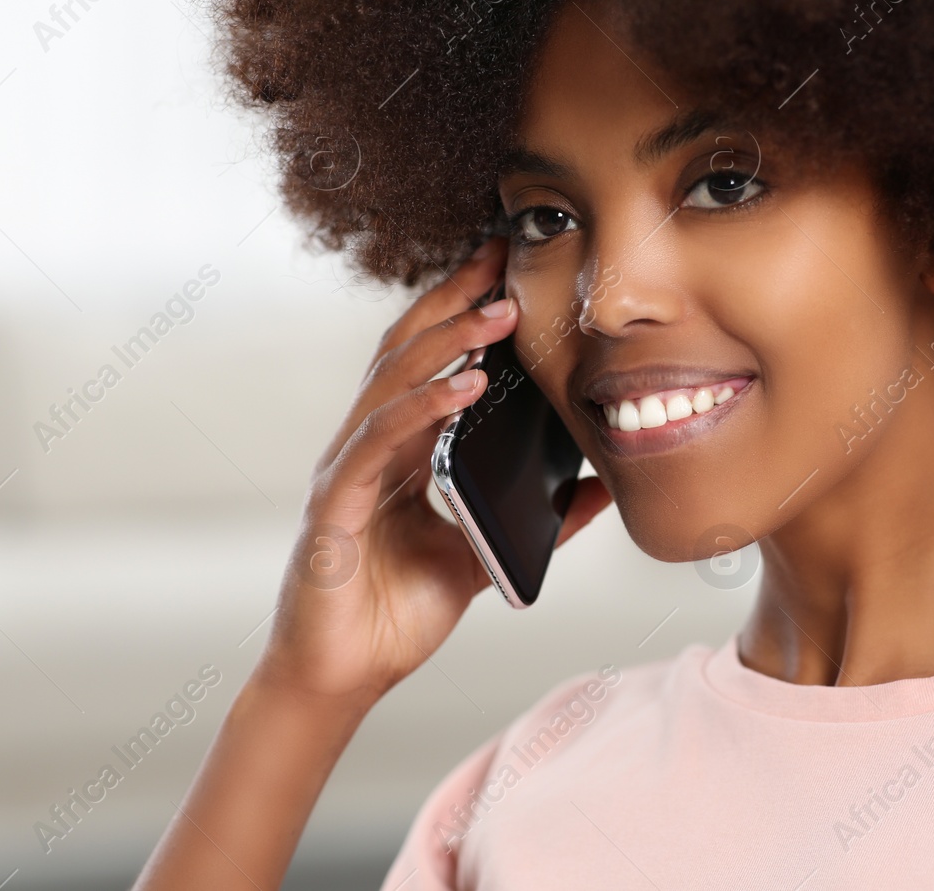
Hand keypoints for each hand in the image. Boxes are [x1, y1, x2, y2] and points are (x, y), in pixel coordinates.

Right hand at [259, 237, 612, 703]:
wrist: (340, 679)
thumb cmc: (394, 616)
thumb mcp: (481, 557)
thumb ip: (532, 521)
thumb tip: (596, 488)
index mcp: (398, 452)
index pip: (428, 361)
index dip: (462, 311)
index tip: (507, 267)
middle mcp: (367, 447)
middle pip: (406, 351)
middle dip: (454, 299)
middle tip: (500, 254)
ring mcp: (347, 471)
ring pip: (392, 383)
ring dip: (447, 341)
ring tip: (497, 310)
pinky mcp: (337, 505)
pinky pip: (380, 443)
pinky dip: (422, 408)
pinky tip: (464, 385)